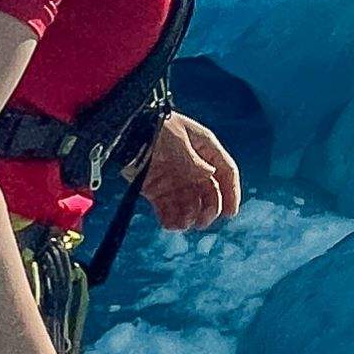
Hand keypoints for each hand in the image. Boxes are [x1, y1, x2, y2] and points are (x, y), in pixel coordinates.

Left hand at [142, 112, 240, 230]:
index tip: (230, 213)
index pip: (225, 171)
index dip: (231, 192)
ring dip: (188, 217)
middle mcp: (193, 165)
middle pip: (209, 192)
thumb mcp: (178, 143)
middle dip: (208, 209)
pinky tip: (169, 225)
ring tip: (182, 225)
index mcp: (204, 148)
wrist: (122, 131)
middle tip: (202, 222)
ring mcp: (175, 178)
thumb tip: (211, 175)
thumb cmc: (154, 128)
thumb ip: (195, 162)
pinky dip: (170, 218)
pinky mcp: (156, 188)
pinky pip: (167, 208)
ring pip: (189, 203)